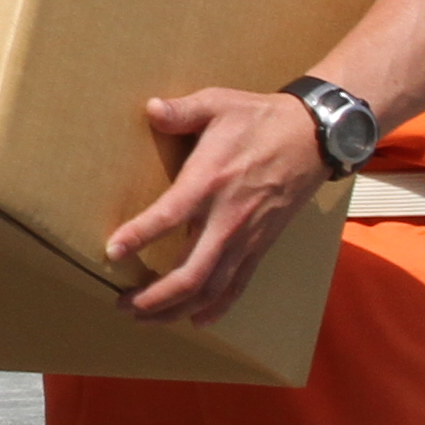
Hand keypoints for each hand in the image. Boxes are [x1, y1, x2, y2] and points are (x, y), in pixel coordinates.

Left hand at [102, 85, 328, 324]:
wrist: (313, 137)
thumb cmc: (260, 119)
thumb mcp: (218, 103)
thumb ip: (182, 110)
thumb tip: (151, 109)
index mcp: (210, 182)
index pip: (167, 216)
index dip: (138, 237)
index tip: (111, 252)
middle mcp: (227, 219)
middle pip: (190, 273)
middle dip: (153, 297)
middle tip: (123, 304)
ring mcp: (247, 238)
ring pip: (211, 289)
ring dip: (176, 309)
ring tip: (145, 318)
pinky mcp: (261, 246)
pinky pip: (238, 286)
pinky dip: (217, 308)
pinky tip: (196, 320)